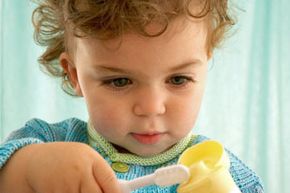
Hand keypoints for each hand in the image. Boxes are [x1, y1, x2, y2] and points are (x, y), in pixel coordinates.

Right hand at [0, 142, 120, 192]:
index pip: (109, 180)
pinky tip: (67, 189)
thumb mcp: (86, 157)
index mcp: (90, 159)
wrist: (36, 160)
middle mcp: (79, 171)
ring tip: (78, 188)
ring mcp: (65, 185)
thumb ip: (99, 172)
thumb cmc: (67, 158)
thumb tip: (117, 191)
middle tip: (94, 191)